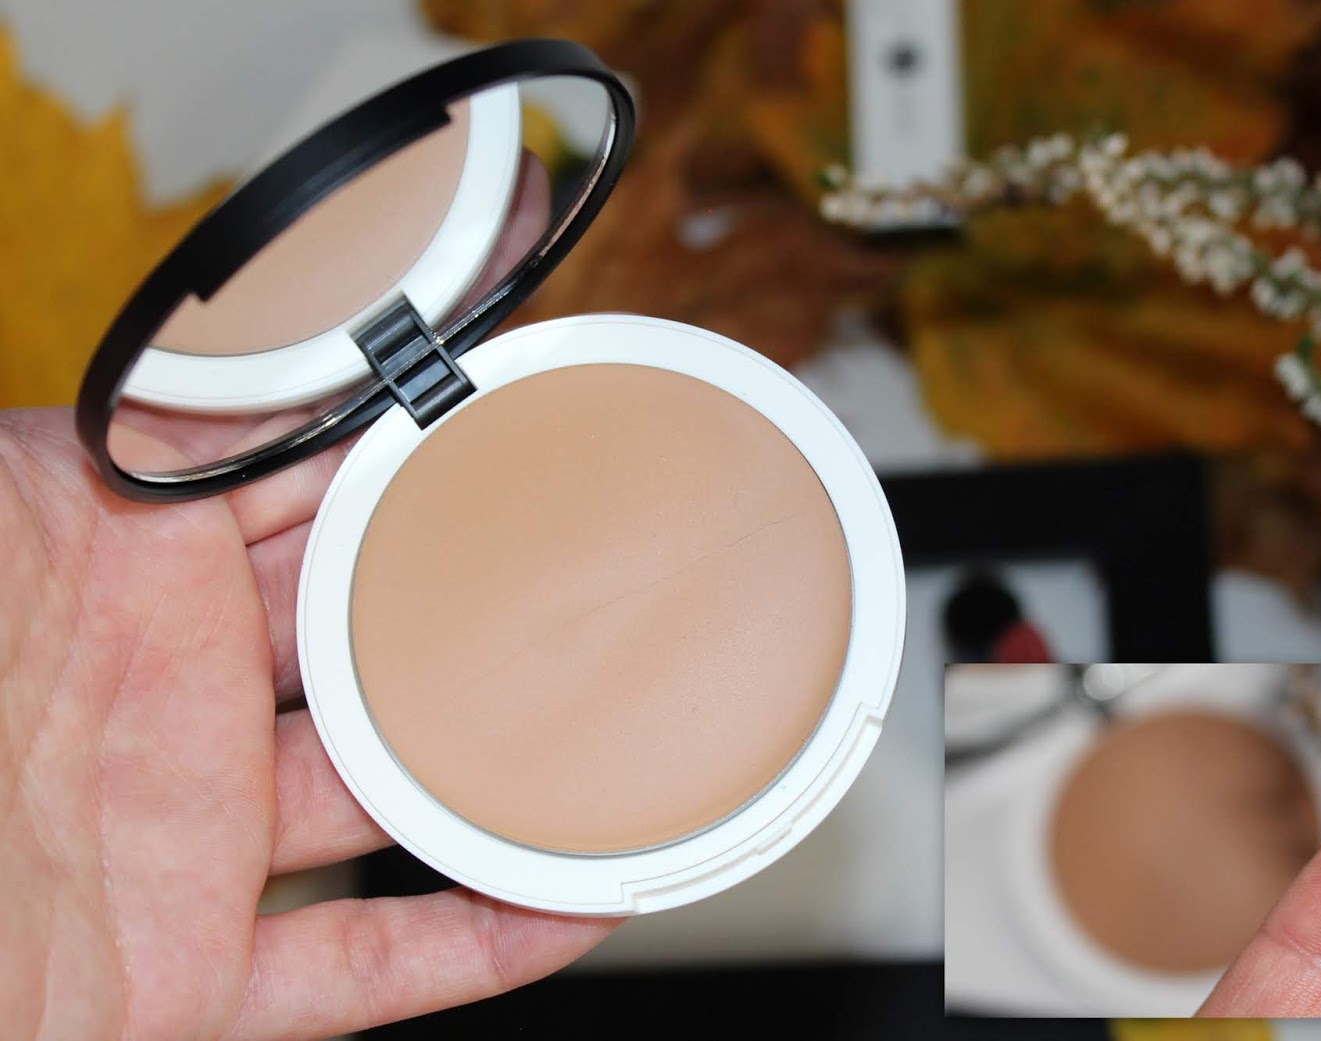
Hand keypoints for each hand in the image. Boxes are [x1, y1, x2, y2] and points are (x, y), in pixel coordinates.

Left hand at [0, 156, 614, 1040]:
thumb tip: (256, 321)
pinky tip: (571, 902)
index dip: (409, 449)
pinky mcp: (188, 974)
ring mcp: (190, 839)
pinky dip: (476, 945)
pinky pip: (361, 965)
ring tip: (618, 736)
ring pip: (396, 805)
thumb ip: (139, 417)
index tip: (515, 422)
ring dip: (507, 779)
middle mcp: (170, 701)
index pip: (302, 485)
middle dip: (480, 606)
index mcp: (118, 574)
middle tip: (595, 571)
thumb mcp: (0, 506)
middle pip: (372, 640)